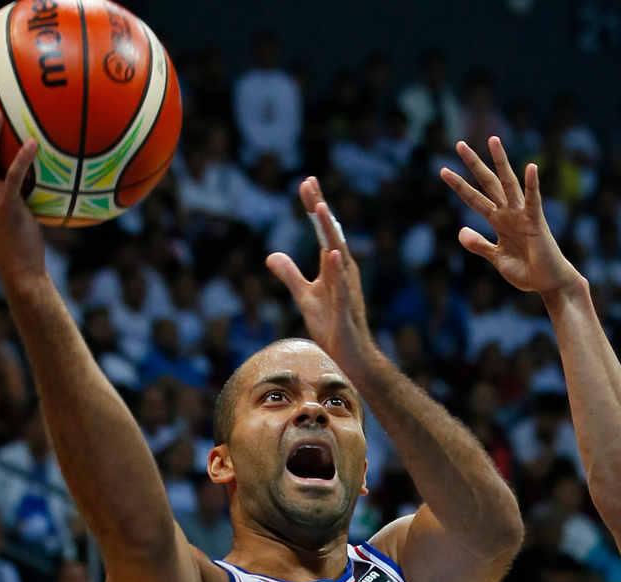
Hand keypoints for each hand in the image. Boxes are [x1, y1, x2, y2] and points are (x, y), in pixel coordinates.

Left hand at [265, 177, 375, 373]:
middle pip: (331, 234)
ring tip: (320, 209)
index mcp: (333, 268)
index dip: (314, 208)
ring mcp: (347, 289)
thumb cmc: (332, 327)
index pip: (323, 232)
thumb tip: (271, 255)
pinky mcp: (346, 308)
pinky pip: (342, 286)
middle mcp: (344, 272)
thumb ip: (290, 275)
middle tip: (309, 183)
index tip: (307, 183)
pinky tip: (334, 253)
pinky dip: (338, 269)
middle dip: (320, 209)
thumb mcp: (304, 297)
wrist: (349, 358)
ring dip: (330, 232)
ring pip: (338, 254)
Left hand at [441, 137, 582, 297]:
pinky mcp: (536, 222)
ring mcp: (522, 215)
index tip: (443, 170)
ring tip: (493, 140)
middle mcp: (509, 213)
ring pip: (509, 184)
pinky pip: (534, 200)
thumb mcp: (496, 258)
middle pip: (488, 183)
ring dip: (500, 162)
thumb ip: (479, 245)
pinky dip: (533, 185)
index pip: (474, 199)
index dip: (459, 186)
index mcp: (498, 221)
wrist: (548, 283)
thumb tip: (461, 232)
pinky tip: (530, 167)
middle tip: (459, 144)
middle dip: (474, 165)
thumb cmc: (526, 271)